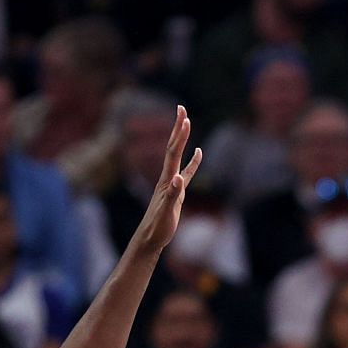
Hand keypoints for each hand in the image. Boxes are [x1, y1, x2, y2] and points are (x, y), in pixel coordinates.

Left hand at [135, 105, 203, 252]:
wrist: (149, 239)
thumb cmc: (157, 228)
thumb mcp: (166, 213)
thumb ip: (172, 195)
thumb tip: (178, 178)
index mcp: (166, 180)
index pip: (173, 152)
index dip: (179, 135)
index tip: (185, 117)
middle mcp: (168, 178)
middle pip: (173, 147)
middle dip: (178, 128)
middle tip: (182, 108)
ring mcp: (172, 184)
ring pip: (179, 156)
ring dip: (183, 139)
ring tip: (186, 122)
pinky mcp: (177, 192)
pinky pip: (187, 172)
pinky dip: (193, 162)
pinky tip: (198, 153)